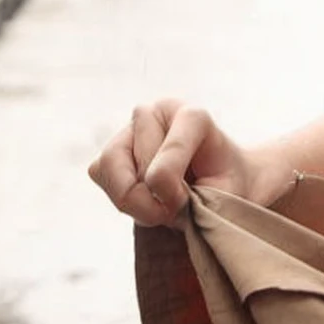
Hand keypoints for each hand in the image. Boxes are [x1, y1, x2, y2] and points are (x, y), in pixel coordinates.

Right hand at [87, 98, 269, 225]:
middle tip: (174, 212)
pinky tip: (144, 200)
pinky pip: (99, 172)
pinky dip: (118, 195)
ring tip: (157, 210)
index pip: (170, 153)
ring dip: (131, 200)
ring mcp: (130, 127)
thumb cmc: (224, 186)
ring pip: (110, 166)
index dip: (173, 193)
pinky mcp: (112, 147)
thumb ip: (193, 195)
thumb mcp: (224, 194)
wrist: (220, 182)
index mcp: (192, 115)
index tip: (187, 206)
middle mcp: (157, 112)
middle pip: (139, 166)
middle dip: (153, 201)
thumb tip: (153, 191)